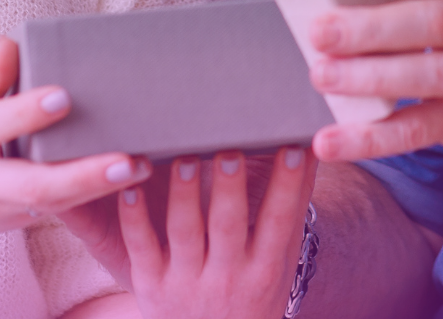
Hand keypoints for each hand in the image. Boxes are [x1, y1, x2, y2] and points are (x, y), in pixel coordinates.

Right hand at [0, 36, 149, 236]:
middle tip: (127, 159)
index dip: (24, 113)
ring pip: (51, 206)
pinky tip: (129, 180)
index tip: (62, 96)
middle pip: (30, 185)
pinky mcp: (15, 223)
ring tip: (143, 167)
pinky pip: (57, 212)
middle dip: (82, 175)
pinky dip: (93, 197)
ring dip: (99, 188)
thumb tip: (9, 44)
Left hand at [112, 147, 317, 317]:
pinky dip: (134, 218)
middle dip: (230, 187)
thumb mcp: (280, 262)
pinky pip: (141, 247)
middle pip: (229, 224)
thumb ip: (291, 209)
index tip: (294, 147)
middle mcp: (228, 276)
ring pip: (185, 231)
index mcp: (264, 267)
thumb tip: (312, 151)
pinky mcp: (151, 284)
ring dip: (184, 193)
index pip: (279, 219)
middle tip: (230, 149)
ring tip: (184, 158)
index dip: (288, 183)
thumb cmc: (253, 296)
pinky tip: (130, 188)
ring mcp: (187, 281)